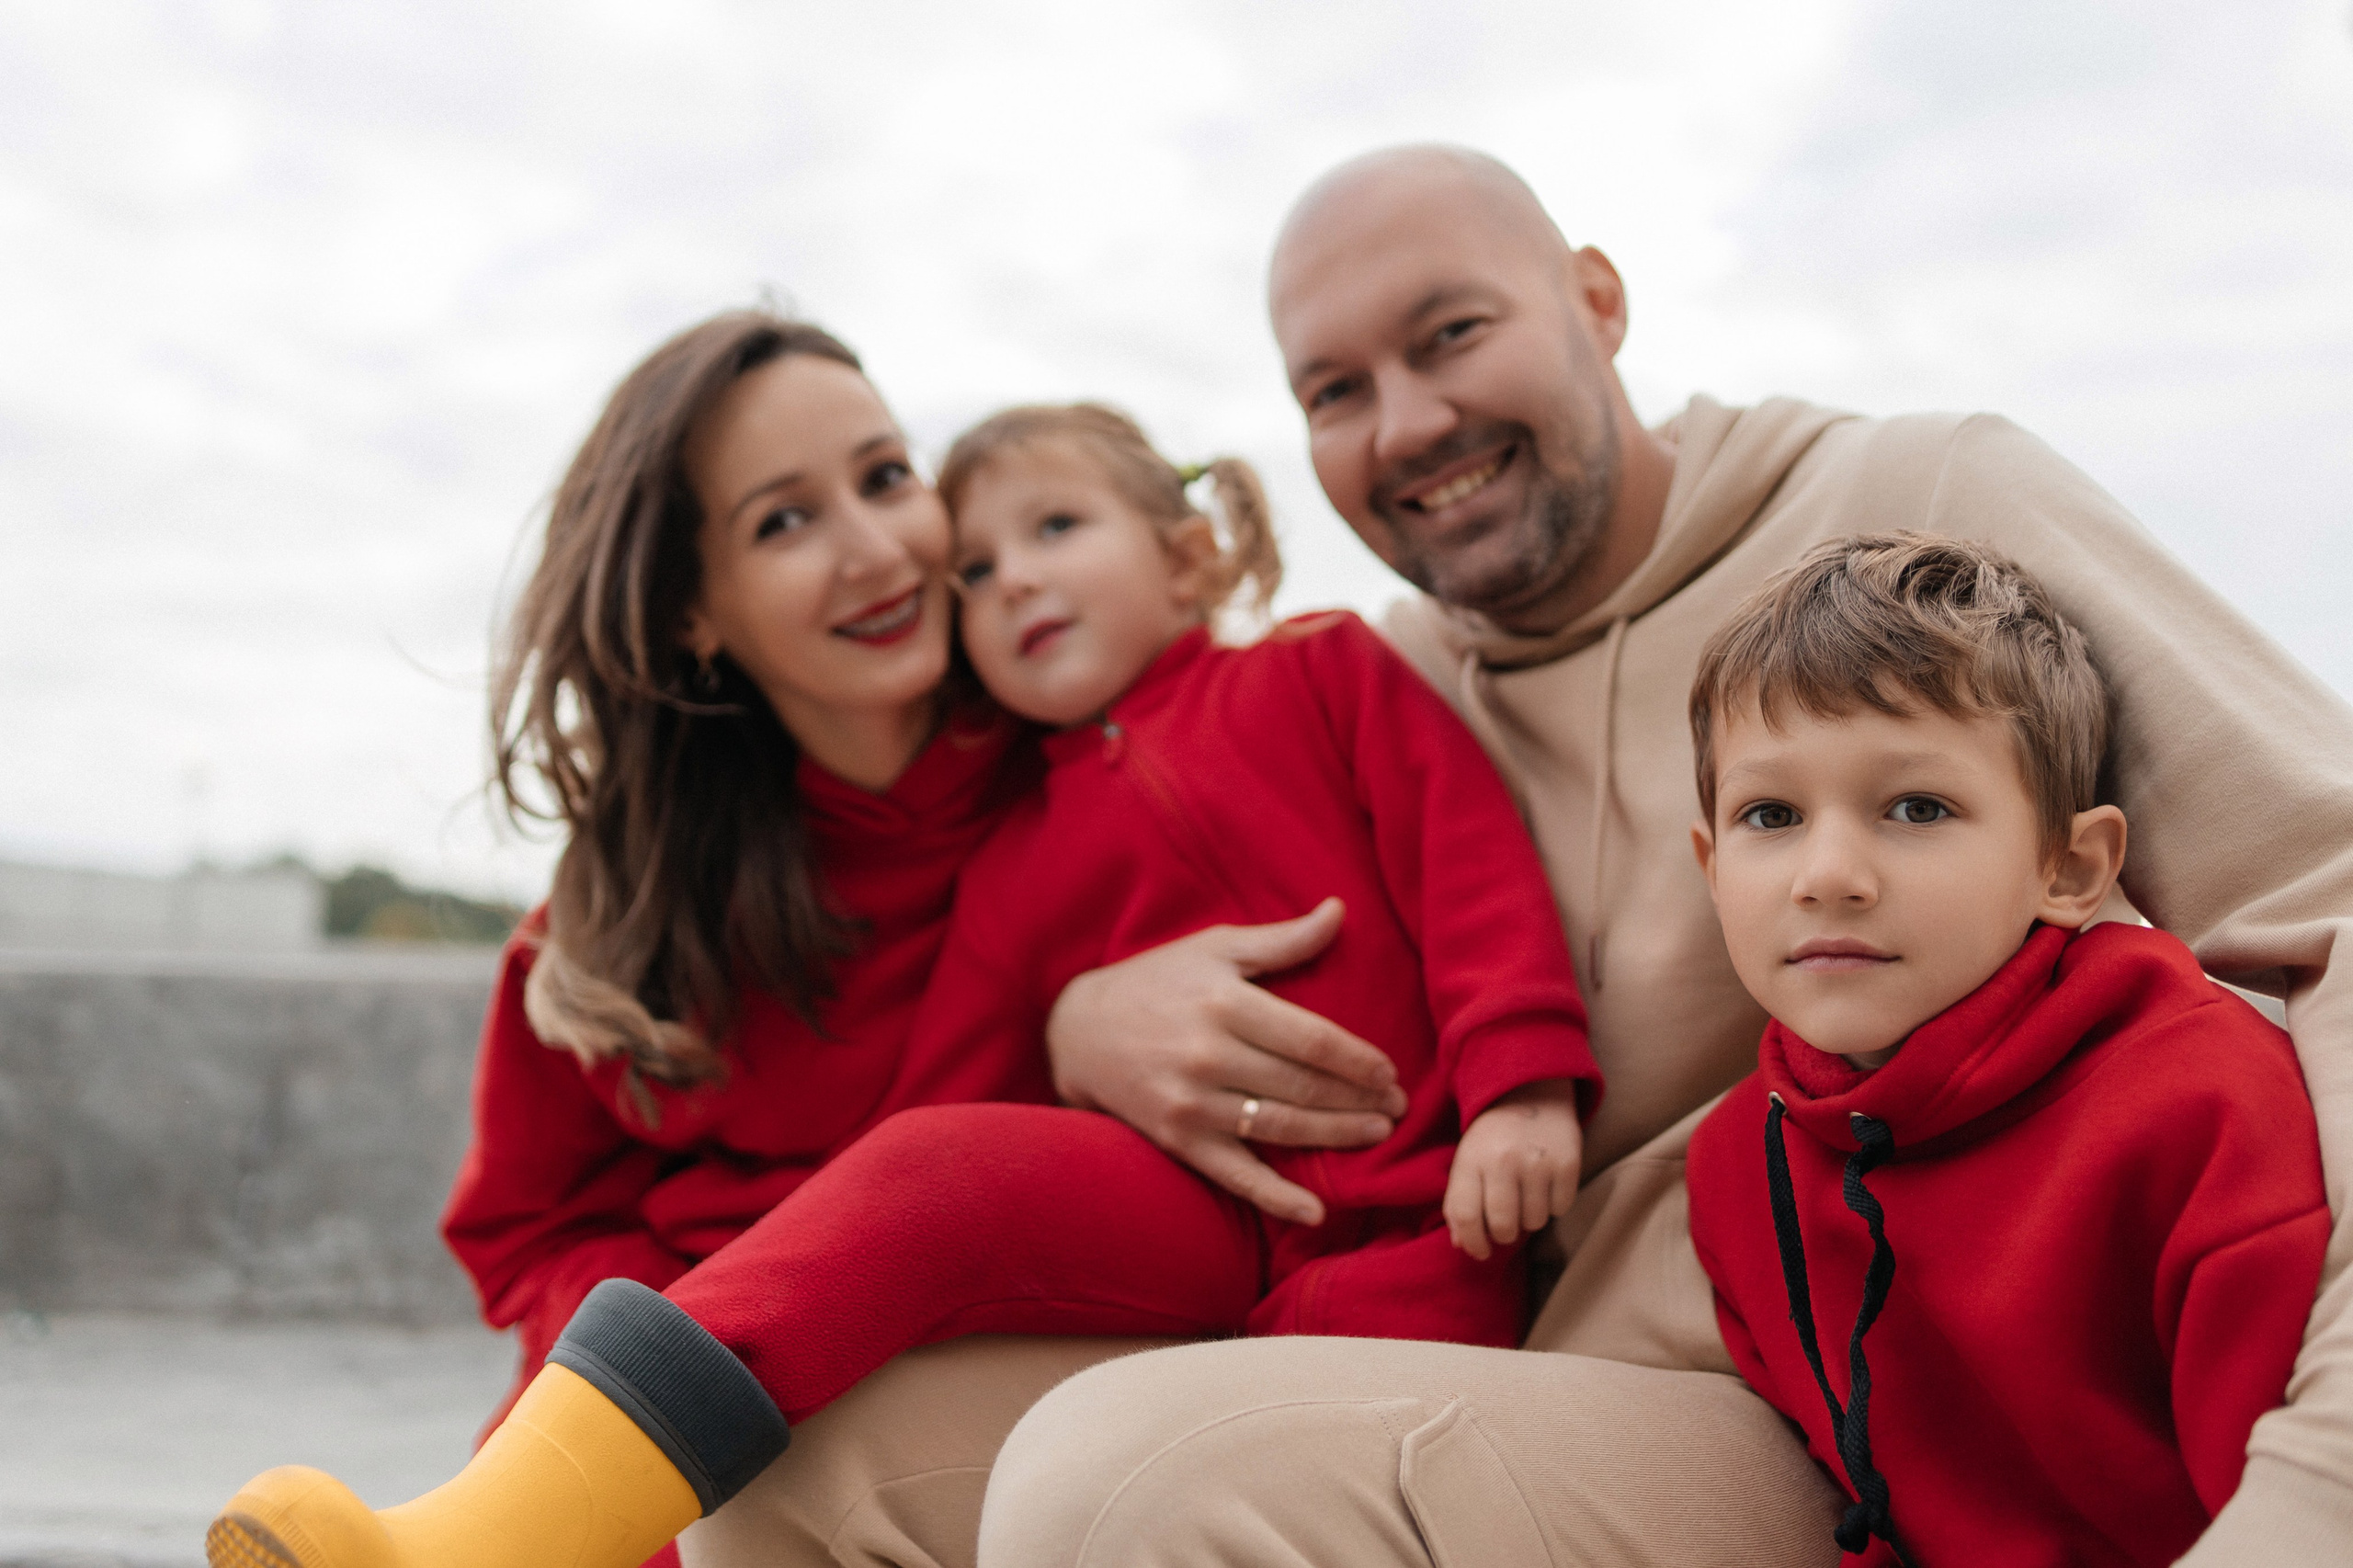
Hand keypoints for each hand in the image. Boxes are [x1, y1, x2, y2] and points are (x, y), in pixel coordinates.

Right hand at [1045, 898, 1407, 1226]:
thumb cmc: (1157, 981)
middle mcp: (1210, 1055)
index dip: (1359, 1060)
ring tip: (1376, 1133)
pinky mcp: (1178, 1139)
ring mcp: (1192, 1103)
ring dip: (1337, 1135)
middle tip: (1398, 1107)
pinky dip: (1276, 1198)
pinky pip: (1235, 1175)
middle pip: (1304, 1085)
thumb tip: (1340, 910)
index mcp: (1226, 1004)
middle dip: (1359, 1099)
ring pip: (1281, 1127)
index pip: (1312, 1039)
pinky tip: (1316, 1212)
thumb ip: (1282, 940)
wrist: (1077, 1031)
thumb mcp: (1216, 948)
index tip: (1390, 1070)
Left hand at [1443, 1079, 1584, 1259]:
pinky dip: (1553, 1205)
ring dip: (1530, 1219)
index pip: (1466, 1215)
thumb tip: (1462, 1244)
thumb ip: (1459, 1202)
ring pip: (1534, 1222)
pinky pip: (1560, 1209)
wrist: (1531, 1093)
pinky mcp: (1567, 1162)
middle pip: (1503, 1225)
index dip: (1472, 1243)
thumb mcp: (1467, 1160)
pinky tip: (1545, 1184)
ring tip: (1526, 1195)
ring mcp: (1537, 1161)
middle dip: (1504, 1235)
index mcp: (1472, 1159)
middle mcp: (1503, 1160)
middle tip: (1506, 1226)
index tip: (1480, 1251)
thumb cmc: (1493, 1137)